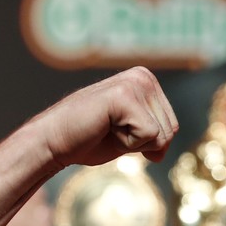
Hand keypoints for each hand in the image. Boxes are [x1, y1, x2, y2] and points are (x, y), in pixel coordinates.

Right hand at [32, 66, 178, 168]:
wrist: (53, 142)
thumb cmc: (88, 140)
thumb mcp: (130, 136)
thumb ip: (153, 136)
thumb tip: (165, 150)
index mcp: (147, 81)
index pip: (172, 128)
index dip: (147, 142)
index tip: (117, 131)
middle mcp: (143, 76)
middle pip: (171, 132)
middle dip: (142, 144)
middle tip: (110, 131)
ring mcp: (134, 83)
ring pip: (161, 135)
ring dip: (133, 143)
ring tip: (106, 128)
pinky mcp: (125, 96)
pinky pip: (149, 136)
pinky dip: (127, 143)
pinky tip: (104, 128)